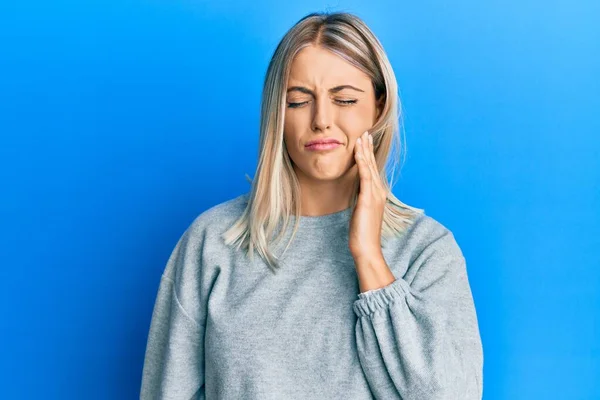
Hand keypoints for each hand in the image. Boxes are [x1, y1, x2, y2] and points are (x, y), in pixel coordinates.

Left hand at [348, 130, 386, 261]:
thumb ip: (361, 199)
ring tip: (362, 138)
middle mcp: (378, 192)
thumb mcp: (361, 211)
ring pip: (369, 168)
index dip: (368, 155)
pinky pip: (365, 177)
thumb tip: (357, 191)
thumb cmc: (362, 233)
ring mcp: (374, 195)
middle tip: (365, 133)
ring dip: (365, 151)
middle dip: (368, 148)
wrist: (367, 247)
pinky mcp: (368, 199)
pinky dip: (362, 164)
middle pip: (372, 165)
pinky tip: (359, 154)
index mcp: (377, 194)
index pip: (372, 170)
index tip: (365, 142)